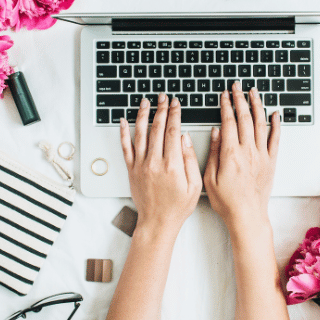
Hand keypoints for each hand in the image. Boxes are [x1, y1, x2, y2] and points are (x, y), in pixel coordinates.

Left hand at [120, 94, 201, 235]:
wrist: (157, 222)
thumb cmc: (178, 207)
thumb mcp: (195, 186)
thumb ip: (190, 159)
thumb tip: (185, 138)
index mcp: (172, 165)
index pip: (173, 131)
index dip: (175, 114)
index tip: (176, 104)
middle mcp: (154, 162)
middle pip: (157, 129)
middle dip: (161, 110)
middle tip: (163, 98)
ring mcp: (141, 165)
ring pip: (140, 134)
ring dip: (143, 115)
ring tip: (145, 102)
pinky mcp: (131, 170)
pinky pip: (125, 148)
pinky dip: (123, 133)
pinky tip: (124, 121)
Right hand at [204, 83, 280, 234]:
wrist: (247, 215)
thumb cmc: (227, 201)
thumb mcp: (210, 177)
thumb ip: (214, 152)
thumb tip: (216, 131)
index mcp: (231, 154)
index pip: (228, 122)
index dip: (226, 105)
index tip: (224, 95)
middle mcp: (248, 151)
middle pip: (244, 118)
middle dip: (240, 99)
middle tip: (237, 87)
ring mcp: (261, 155)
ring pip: (260, 124)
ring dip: (257, 105)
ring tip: (253, 92)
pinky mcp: (271, 161)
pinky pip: (275, 139)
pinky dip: (276, 124)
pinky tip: (275, 114)